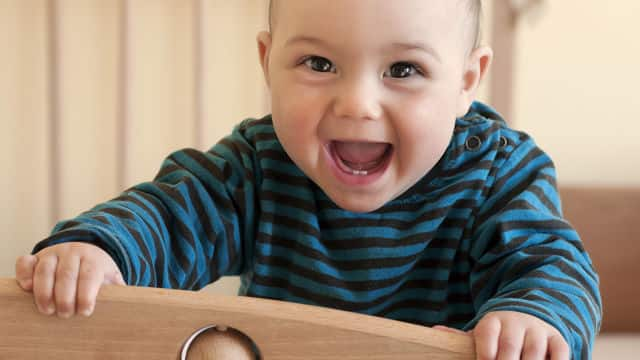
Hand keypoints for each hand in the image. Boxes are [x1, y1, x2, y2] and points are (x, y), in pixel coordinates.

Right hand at [15, 242, 124, 317]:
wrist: (85, 251)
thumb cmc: (98, 273)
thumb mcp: (111, 278)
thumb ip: (117, 289)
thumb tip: (127, 302)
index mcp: (93, 259)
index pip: (90, 275)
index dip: (87, 294)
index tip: (85, 311)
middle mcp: (73, 253)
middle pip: (67, 274)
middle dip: (65, 296)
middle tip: (65, 314)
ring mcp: (53, 254)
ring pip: (45, 269)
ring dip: (44, 291)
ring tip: (47, 310)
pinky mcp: (36, 257)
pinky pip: (26, 262)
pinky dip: (25, 274)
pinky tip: (28, 288)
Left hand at [434, 311, 569, 359]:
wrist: (530, 317)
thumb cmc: (498, 335)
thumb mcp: (481, 333)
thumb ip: (460, 337)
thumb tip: (435, 331)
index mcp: (493, 322)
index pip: (486, 336)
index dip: (485, 354)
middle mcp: (516, 323)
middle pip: (510, 347)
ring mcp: (538, 331)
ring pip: (535, 351)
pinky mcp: (558, 340)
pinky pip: (560, 354)